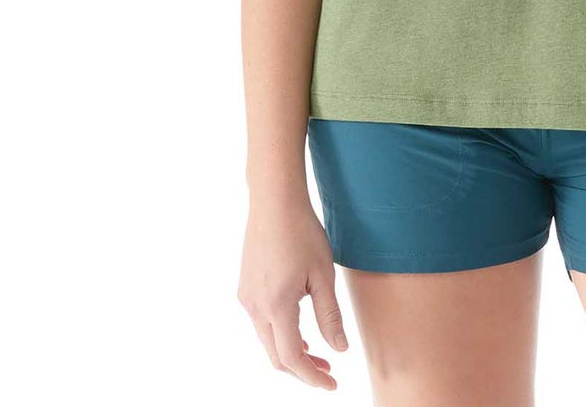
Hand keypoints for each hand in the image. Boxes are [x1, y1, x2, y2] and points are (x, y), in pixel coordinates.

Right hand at [238, 193, 350, 390]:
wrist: (274, 201)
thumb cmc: (303, 233)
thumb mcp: (323, 275)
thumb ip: (330, 316)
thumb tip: (340, 350)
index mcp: (277, 306)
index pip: (292, 358)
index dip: (312, 377)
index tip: (332, 385)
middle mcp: (255, 307)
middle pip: (276, 356)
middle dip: (302, 369)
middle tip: (329, 371)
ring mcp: (246, 298)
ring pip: (267, 341)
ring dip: (290, 351)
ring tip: (317, 351)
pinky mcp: (245, 288)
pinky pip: (261, 323)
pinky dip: (280, 334)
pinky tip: (298, 327)